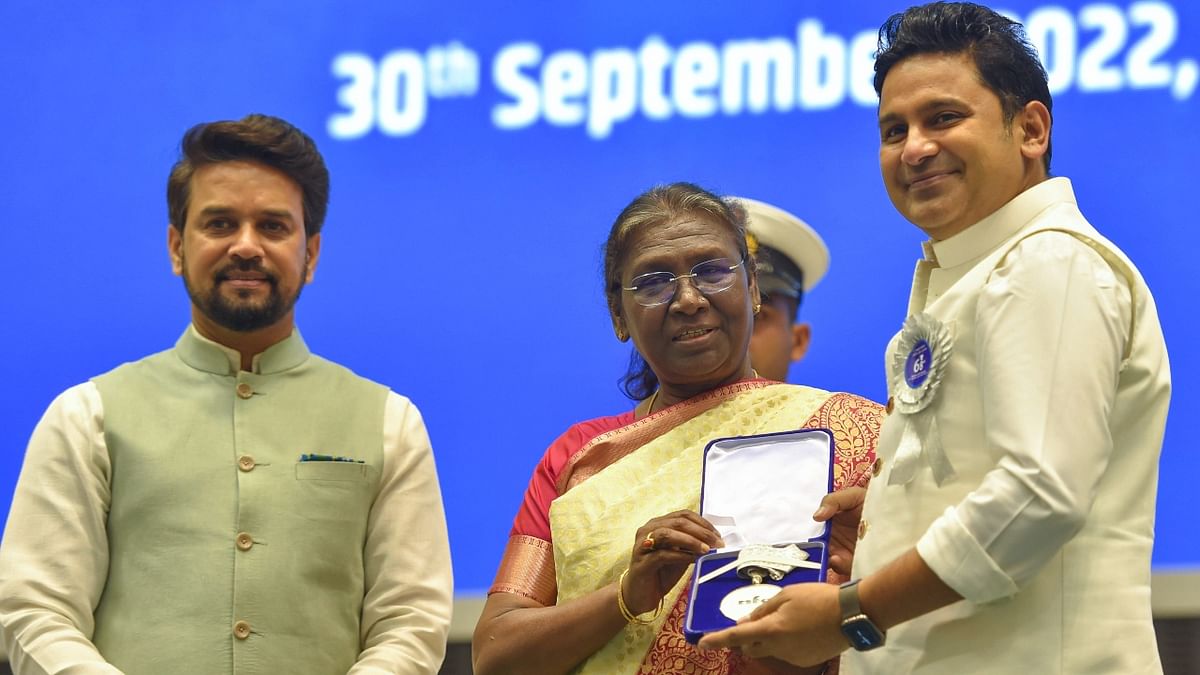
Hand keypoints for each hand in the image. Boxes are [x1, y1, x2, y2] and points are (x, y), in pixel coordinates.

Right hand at [623, 510, 723, 614]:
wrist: (639, 595)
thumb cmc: (659, 573)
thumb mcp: (680, 556)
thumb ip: (691, 546)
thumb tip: (712, 541)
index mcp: (658, 524)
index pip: (683, 516)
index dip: (702, 523)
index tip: (717, 535)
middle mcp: (648, 530)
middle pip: (677, 522)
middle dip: (700, 531)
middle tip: (716, 542)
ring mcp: (643, 545)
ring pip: (668, 534)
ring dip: (691, 540)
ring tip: (705, 549)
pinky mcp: (641, 562)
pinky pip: (663, 554)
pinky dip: (681, 555)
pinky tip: (693, 559)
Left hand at [697, 581, 845, 665]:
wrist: (851, 615)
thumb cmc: (817, 598)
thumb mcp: (786, 595)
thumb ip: (762, 609)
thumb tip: (744, 623)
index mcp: (771, 629)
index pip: (735, 636)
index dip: (716, 640)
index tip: (701, 643)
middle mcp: (778, 648)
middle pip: (749, 647)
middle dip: (745, 638)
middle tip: (754, 622)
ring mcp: (792, 657)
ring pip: (768, 650)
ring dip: (767, 639)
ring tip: (787, 619)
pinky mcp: (804, 662)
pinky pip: (785, 653)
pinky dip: (784, 643)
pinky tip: (800, 629)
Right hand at [811, 487, 865, 576]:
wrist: (900, 513)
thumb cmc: (873, 502)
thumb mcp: (853, 496)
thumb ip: (832, 501)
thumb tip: (816, 516)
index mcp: (831, 525)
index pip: (815, 534)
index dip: (809, 538)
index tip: (809, 539)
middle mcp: (836, 541)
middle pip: (819, 551)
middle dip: (816, 553)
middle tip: (817, 551)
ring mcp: (846, 554)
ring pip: (829, 562)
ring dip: (827, 561)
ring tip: (832, 556)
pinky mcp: (858, 563)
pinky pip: (844, 569)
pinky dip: (840, 566)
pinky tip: (839, 559)